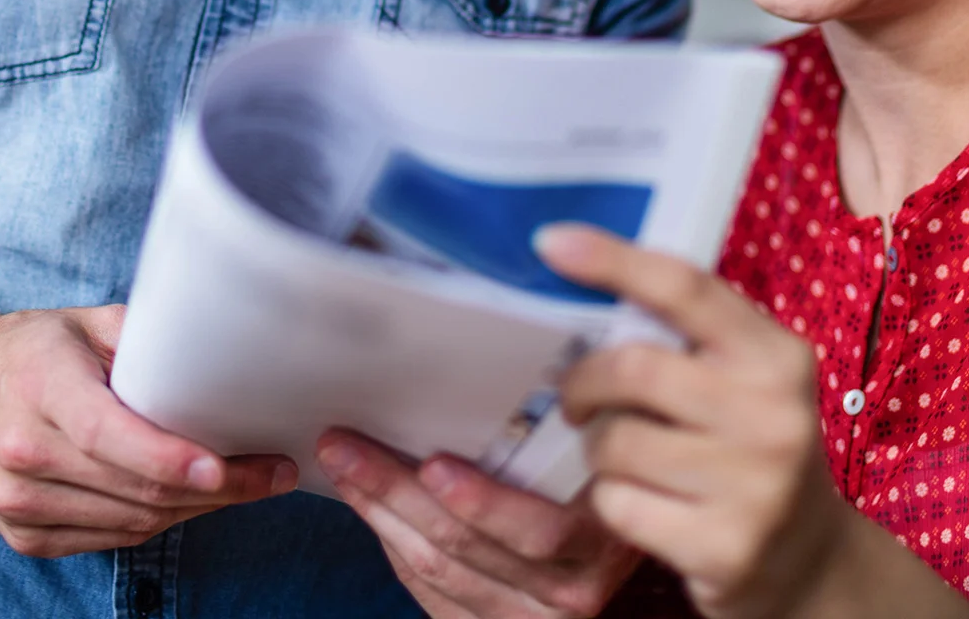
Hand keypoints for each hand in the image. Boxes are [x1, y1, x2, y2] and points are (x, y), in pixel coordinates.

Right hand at [0, 302, 296, 557]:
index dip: (170, 457)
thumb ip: (141, 336)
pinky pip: (110, 539)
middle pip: (134, 486)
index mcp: (39, 390)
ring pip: (130, 521)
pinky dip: (155, 522)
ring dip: (195, 509)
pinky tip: (189, 501)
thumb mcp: (78, 323)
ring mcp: (18, 503)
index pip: (110, 436)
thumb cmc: (24, 351)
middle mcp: (22, 452)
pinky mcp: (23, 535)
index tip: (226, 467)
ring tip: (247, 486)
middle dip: (217, 487)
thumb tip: (215, 347)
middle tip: (273, 473)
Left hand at [317, 428, 639, 617]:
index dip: (483, 501)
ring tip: (342, 465)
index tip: (432, 463)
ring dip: (380, 513)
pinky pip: (432, 593)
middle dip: (396, 490)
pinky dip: (393, 546)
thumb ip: (569, 433)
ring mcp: (530, 616)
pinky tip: (369, 507)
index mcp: (600, 537)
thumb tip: (496, 374)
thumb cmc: (605, 485)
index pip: (538, 528)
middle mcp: (569, 586)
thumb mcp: (605, 459)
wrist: (625, 549)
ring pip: (438, 568)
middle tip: (346, 446)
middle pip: (465, 543)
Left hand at [537, 225, 852, 618]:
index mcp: (777, 357)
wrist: (807, 559)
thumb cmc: (751, 447)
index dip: (613, 260)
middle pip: (633, 368)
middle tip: (575, 397)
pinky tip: (646, 504)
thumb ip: (687, 338)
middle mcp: (774, 416)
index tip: (550, 242)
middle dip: (583, 381)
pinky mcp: (724, 548)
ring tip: (623, 456)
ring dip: (598, 448)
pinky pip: (619, 505)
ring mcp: (754, 487)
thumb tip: (579, 279)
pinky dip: (612, 502)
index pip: (685, 288)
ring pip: (615, 442)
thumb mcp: (745, 381)